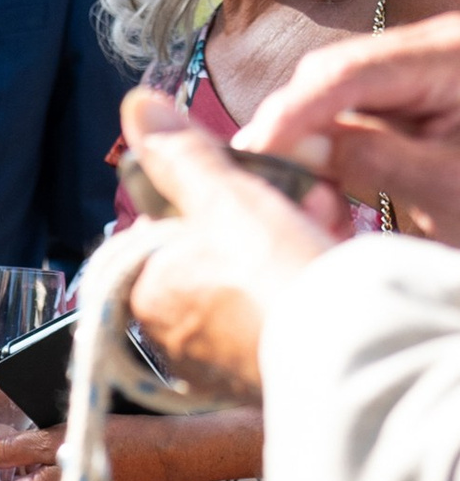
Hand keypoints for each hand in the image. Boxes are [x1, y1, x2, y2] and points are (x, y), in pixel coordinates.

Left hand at [118, 89, 335, 399]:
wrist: (342, 347)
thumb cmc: (272, 274)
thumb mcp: (223, 194)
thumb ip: (181, 153)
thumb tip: (138, 107)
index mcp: (145, 292)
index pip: (165, 225)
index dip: (214, 193)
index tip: (251, 183)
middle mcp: (171, 334)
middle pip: (213, 252)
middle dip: (257, 217)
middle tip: (298, 199)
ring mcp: (217, 359)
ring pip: (249, 281)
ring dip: (284, 243)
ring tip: (318, 226)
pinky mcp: (263, 373)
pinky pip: (276, 312)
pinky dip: (298, 284)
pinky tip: (325, 262)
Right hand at [233, 12, 459, 243]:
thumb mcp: (449, 188)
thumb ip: (372, 159)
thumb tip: (294, 147)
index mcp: (453, 55)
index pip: (351, 72)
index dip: (295, 111)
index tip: (256, 153)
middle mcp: (436, 46)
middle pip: (338, 75)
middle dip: (296, 129)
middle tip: (273, 187)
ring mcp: (423, 69)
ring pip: (339, 95)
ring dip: (311, 147)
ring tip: (309, 204)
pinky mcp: (416, 96)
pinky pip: (359, 112)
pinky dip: (336, 152)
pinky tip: (329, 194)